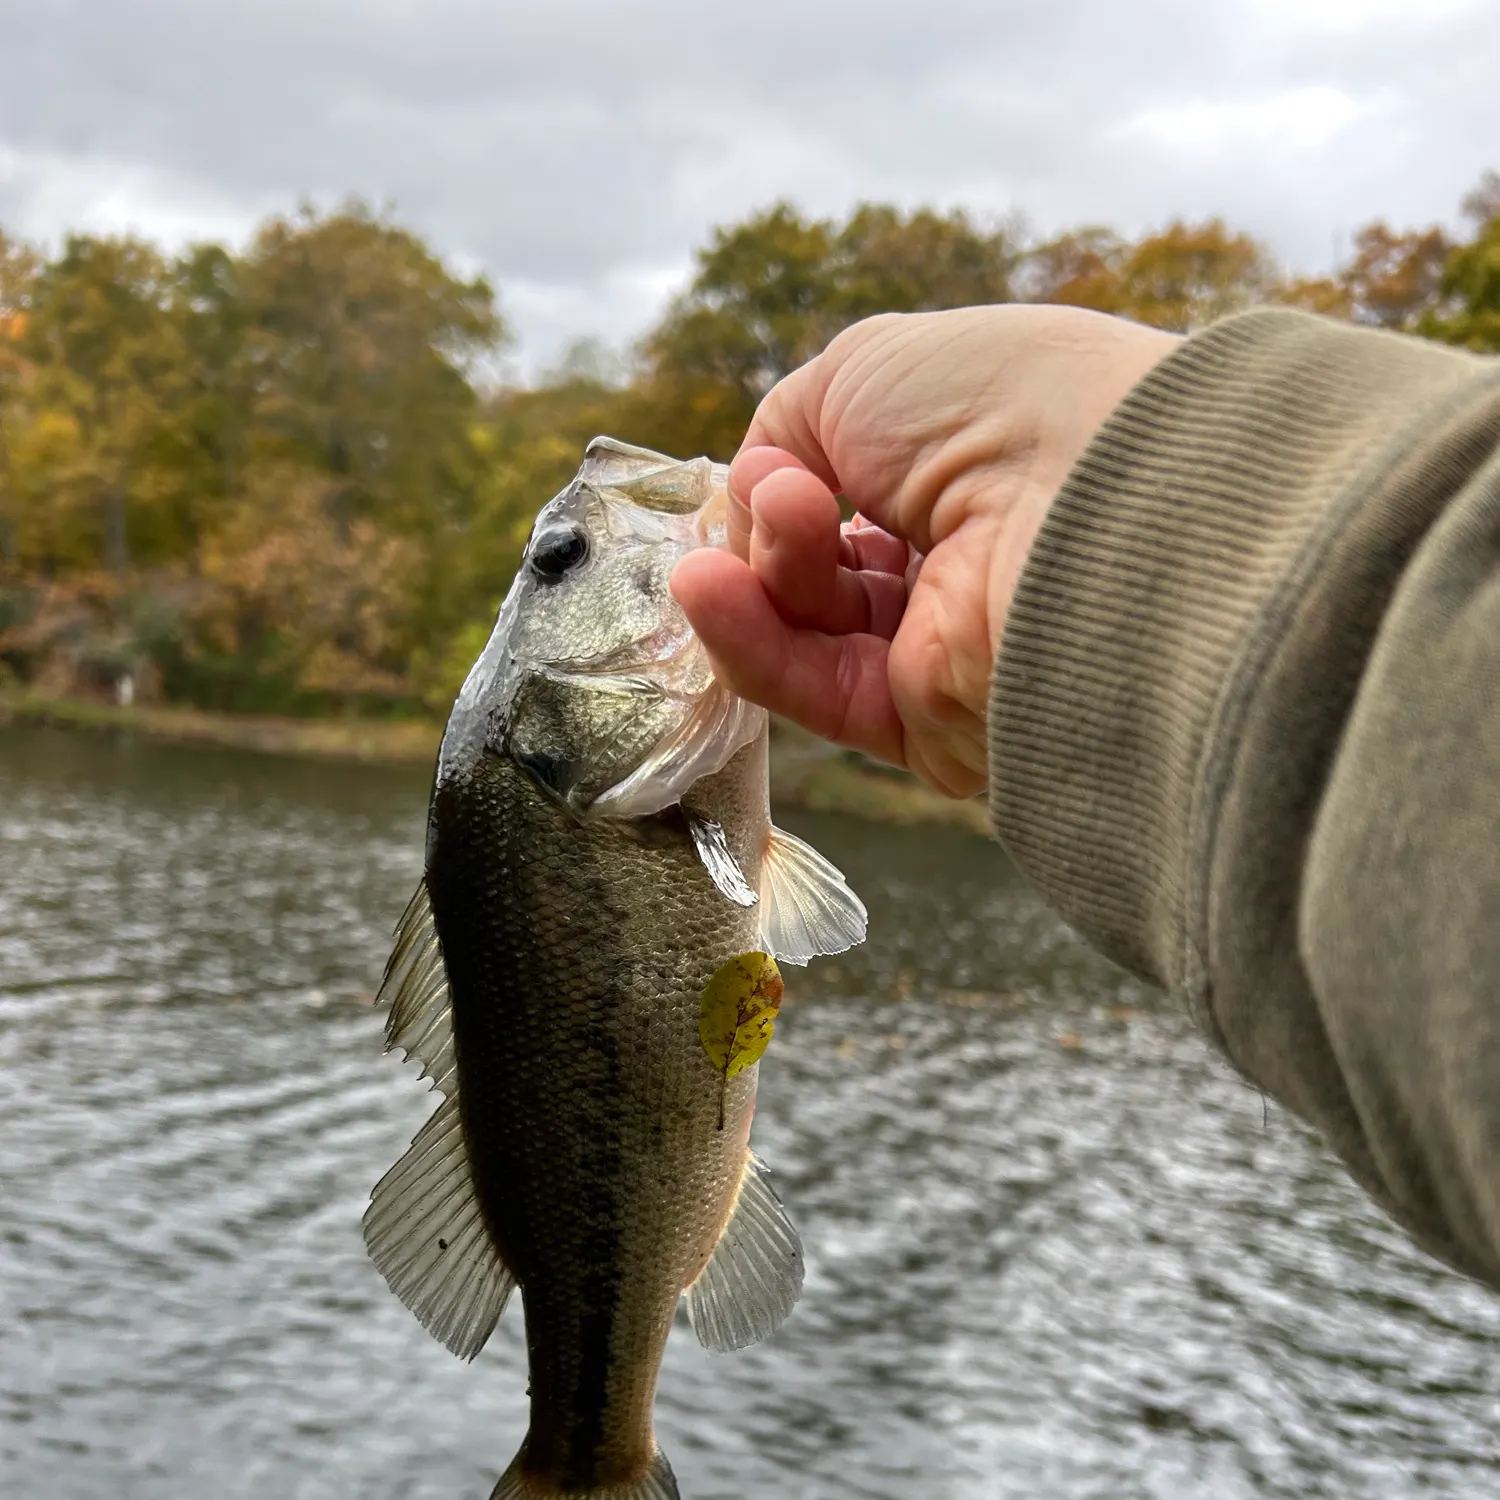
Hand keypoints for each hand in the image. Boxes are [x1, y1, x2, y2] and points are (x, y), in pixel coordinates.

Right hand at [670, 305, 1177, 796]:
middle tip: (789, 494)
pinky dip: (749, 643)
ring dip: (761, 575)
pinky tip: (707, 590)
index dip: (790, 483)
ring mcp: (942, 650)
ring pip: (807, 629)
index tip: (778, 465)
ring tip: (758, 528)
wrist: (1086, 500)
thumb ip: (787, 428)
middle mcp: (959, 566)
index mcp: (968, 476)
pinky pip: (815, 690)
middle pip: (819, 568)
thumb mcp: (864, 370)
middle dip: (781, 525)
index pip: (847, 498)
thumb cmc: (994, 406)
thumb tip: (758, 492)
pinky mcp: (928, 726)